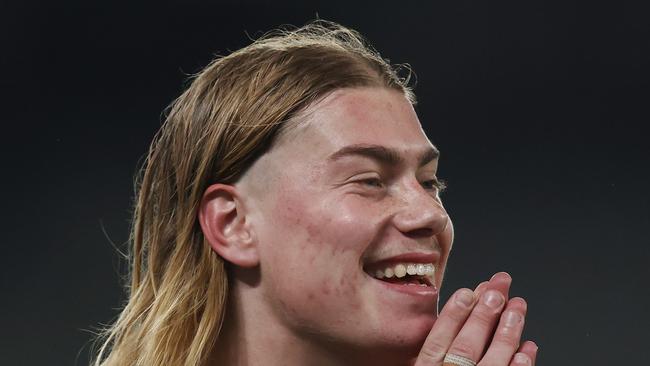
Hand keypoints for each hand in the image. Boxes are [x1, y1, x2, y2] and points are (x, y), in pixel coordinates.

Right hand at [414, 272, 537, 365]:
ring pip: (491, 363)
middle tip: (497, 291)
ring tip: (518, 309)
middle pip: (465, 347)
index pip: (437, 341)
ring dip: (506, 333)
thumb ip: (436, 345)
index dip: (452, 315)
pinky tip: (527, 347)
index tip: (467, 292)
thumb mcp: (427, 365)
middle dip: (483, 316)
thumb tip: (462, 305)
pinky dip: (519, 365)